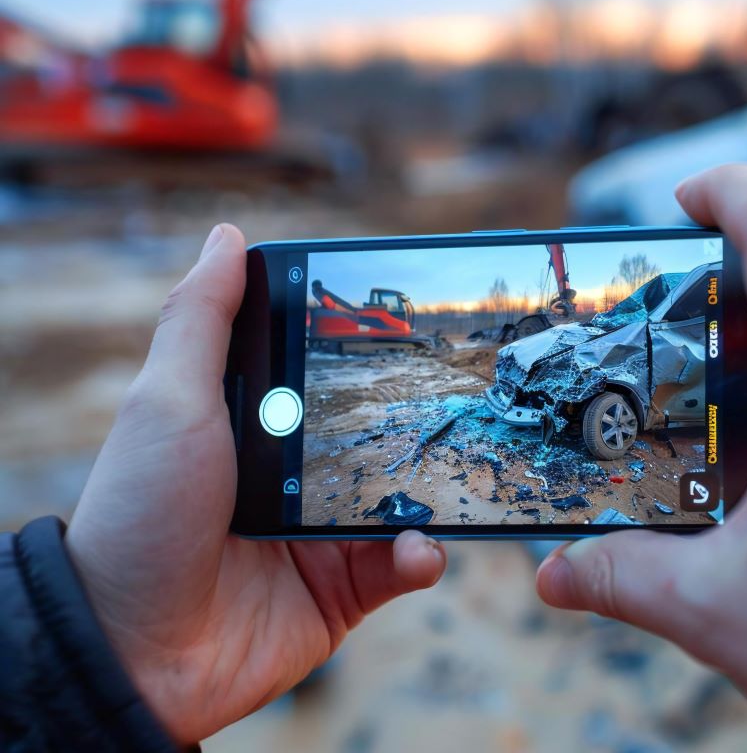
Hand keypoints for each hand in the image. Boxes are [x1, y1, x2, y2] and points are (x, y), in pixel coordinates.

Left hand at [66, 224, 446, 743]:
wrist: (136, 651)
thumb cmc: (142, 515)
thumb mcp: (166, 403)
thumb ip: (201, 321)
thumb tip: (227, 235)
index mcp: (256, 423)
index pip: (326, 371)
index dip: (368, 345)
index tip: (418, 317)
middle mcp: (296, 472)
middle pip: (379, 431)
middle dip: (424, 416)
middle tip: (470, 395)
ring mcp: (323, 530)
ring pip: (405, 495)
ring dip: (435, 489)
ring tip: (451, 480)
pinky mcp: (345, 588)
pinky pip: (404, 564)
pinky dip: (421, 555)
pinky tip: (417, 548)